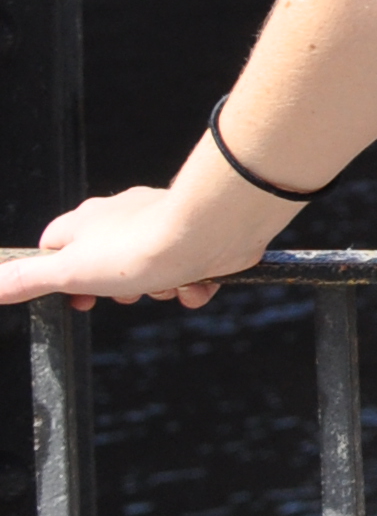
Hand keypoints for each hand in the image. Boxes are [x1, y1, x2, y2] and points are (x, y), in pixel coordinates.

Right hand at [0, 178, 296, 313]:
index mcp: (86, 221)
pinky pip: (190, 268)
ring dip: (161, 289)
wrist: (208, 230)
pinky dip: (194, 284)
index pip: (56, 248)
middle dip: (120, 289)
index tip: (78, 299)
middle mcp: (124, 216)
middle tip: (127, 294)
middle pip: (108, 264)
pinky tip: (197, 283)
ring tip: (167, 284)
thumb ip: (28, 279)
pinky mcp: (199, 233)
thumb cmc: (135, 248)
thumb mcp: (69, 271)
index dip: (62, 279)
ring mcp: (162, 223)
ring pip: (151, 270)